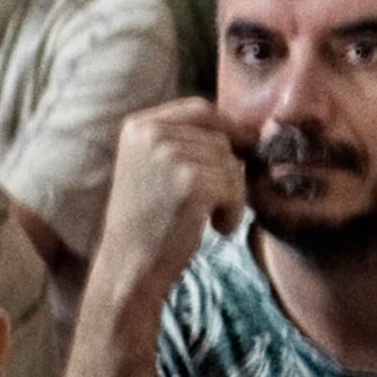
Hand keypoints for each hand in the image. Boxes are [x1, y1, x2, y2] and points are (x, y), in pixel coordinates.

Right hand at [93, 99, 250, 307]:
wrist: (129, 267)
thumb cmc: (148, 223)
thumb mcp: (154, 168)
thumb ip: (184, 142)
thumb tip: (247, 129)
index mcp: (139, 126)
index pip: (200, 109)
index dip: (229, 128)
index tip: (245, 149)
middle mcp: (151, 134)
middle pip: (219, 138)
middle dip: (227, 172)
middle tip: (213, 206)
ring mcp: (170, 156)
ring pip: (230, 164)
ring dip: (231, 196)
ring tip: (207, 219)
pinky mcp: (190, 183)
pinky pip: (235, 188)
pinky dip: (234, 212)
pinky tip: (215, 228)